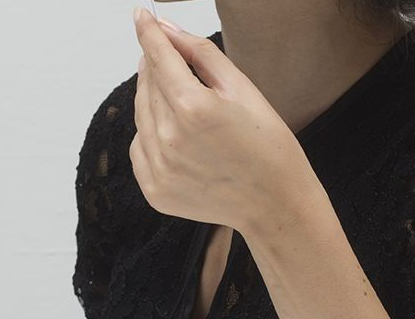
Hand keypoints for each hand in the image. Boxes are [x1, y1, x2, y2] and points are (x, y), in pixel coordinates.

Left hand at [130, 8, 319, 235]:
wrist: (274, 204)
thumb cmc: (267, 146)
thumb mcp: (241, 88)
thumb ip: (199, 54)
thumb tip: (165, 29)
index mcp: (193, 108)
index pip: (158, 57)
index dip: (148, 32)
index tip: (140, 16)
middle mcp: (169, 140)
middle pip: (147, 86)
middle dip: (155, 68)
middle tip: (169, 62)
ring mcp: (160, 170)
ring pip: (141, 117)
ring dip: (153, 102)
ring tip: (181, 104)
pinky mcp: (155, 191)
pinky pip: (139, 150)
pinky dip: (151, 137)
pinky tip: (176, 137)